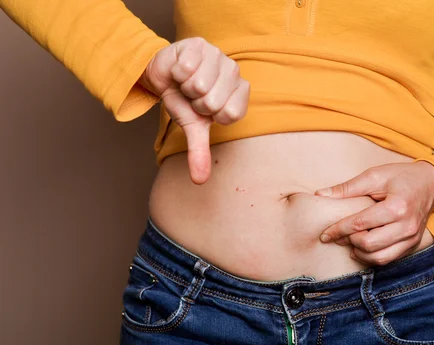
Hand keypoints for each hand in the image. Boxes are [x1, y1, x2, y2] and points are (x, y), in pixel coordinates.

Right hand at [138, 37, 249, 183]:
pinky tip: (180, 69)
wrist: (164, 74)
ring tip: (186, 82)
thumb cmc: (184, 99)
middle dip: (195, 102)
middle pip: (212, 101)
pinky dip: (176, 73)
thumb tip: (199, 181)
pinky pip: (186, 68)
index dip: (209, 116)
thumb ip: (199, 152)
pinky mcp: (200, 44)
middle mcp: (234, 72)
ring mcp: (219, 55)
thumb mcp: (193, 126)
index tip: (203, 109)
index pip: (229, 114)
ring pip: (199, 84)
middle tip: (192, 95)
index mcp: (239, 93)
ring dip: (184, 86)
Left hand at [314, 161, 433, 265]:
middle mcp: (407, 226)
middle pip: (370, 244)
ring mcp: (412, 238)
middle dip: (349, 241)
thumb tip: (320, 195)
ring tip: (350, 242)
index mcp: (397, 206)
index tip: (325, 234)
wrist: (431, 184)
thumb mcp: (374, 175)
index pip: (361, 223)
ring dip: (359, 253)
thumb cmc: (401, 177)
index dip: (339, 230)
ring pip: (379, 258)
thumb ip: (347, 187)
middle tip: (339, 235)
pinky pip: (388, 259)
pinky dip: (371, 257)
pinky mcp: (412, 245)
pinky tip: (362, 247)